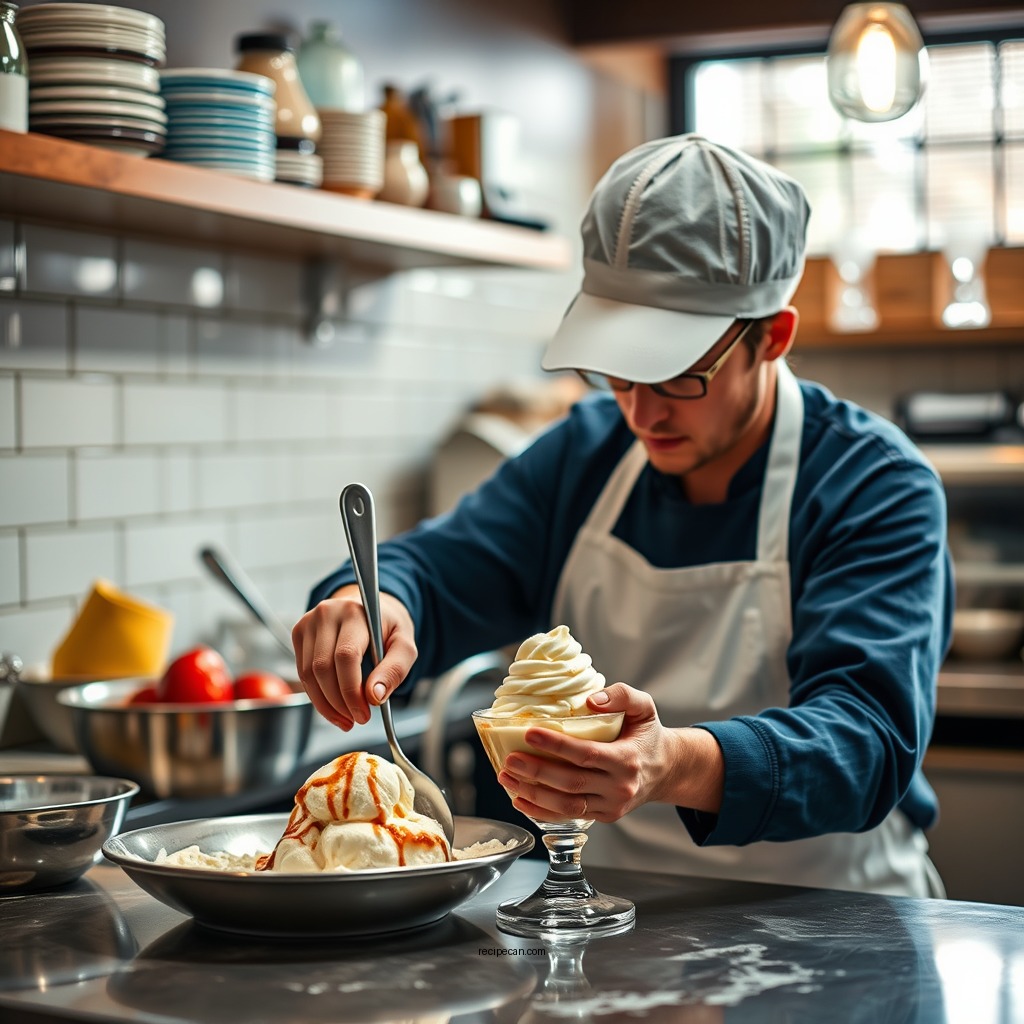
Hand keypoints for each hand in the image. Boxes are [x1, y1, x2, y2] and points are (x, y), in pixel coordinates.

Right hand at [291, 585, 416, 729]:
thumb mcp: (404, 645)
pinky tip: (334, 707)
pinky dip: (317, 696)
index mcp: (355, 612)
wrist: (368, 609)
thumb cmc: (386, 629)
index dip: (351, 690)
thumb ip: (394, 669)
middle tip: (357, 719)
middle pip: (323, 667)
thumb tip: (374, 696)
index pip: (346, 655)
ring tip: (346, 718)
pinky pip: (302, 673)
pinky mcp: (299, 633)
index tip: (364, 714)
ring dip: (326, 705)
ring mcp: (309, 622)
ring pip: (308, 674)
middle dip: (339, 702)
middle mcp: (327, 613)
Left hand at [496, 683, 723, 821]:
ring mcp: (611, 806)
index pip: (586, 754)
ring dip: (533, 794)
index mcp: (627, 759)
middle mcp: (619, 787)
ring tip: (507, 778)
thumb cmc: (647, 735)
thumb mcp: (644, 707)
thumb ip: (621, 695)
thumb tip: (591, 701)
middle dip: (536, 772)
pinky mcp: (604, 816)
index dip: (556, 745)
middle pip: (571, 783)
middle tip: (510, 759)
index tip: (529, 733)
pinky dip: (541, 811)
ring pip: (567, 805)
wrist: (665, 769)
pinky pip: (569, 816)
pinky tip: (520, 799)